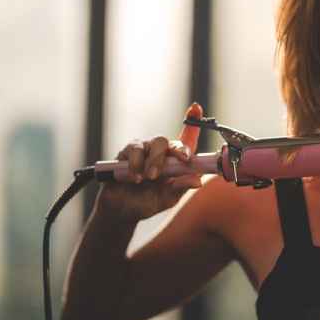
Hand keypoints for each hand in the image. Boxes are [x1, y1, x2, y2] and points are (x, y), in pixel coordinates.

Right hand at [94, 102, 204, 222]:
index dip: (193, 123)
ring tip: (145, 179)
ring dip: (150, 162)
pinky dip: (134, 165)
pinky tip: (134, 178)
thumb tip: (198, 181)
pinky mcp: (126, 153)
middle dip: (165, 157)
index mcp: (175, 161)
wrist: (121, 211)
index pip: (186, 140)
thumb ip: (181, 187)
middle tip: (158, 175)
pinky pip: (133, 151)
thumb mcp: (168, 199)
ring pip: (151, 143)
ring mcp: (143, 150)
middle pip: (166, 141)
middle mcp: (160, 152)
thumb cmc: (148, 202)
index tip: (196, 109)